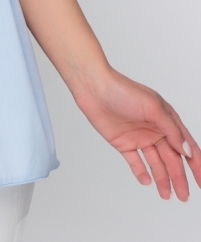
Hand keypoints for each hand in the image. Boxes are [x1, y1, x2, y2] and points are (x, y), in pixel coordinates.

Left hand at [73, 66, 200, 200]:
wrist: (94, 88)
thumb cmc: (124, 91)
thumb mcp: (153, 108)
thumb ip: (172, 131)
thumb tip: (187, 151)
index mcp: (166, 118)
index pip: (185, 145)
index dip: (195, 164)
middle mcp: (155, 129)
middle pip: (171, 158)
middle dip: (179, 177)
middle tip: (184, 197)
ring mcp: (139, 136)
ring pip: (155, 162)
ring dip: (162, 178)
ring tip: (167, 195)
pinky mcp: (123, 142)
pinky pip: (135, 161)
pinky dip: (141, 172)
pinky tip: (147, 182)